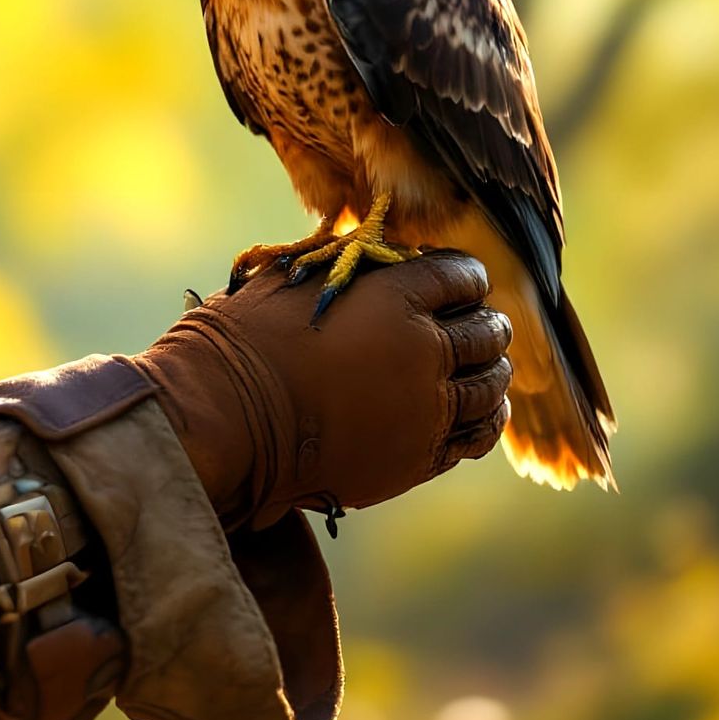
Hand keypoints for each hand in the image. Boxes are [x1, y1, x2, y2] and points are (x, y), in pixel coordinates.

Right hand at [133, 253, 511, 530]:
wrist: (227, 416)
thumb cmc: (246, 339)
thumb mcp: (296, 279)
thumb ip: (348, 270)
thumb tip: (376, 263)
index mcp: (396, 296)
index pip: (462, 275)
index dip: (463, 276)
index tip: (455, 281)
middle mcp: (425, 349)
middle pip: (488, 329)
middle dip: (484, 323)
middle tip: (475, 324)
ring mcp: (427, 407)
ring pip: (490, 383)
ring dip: (489, 370)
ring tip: (481, 368)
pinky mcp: (419, 456)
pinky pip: (476, 434)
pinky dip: (484, 417)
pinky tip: (476, 410)